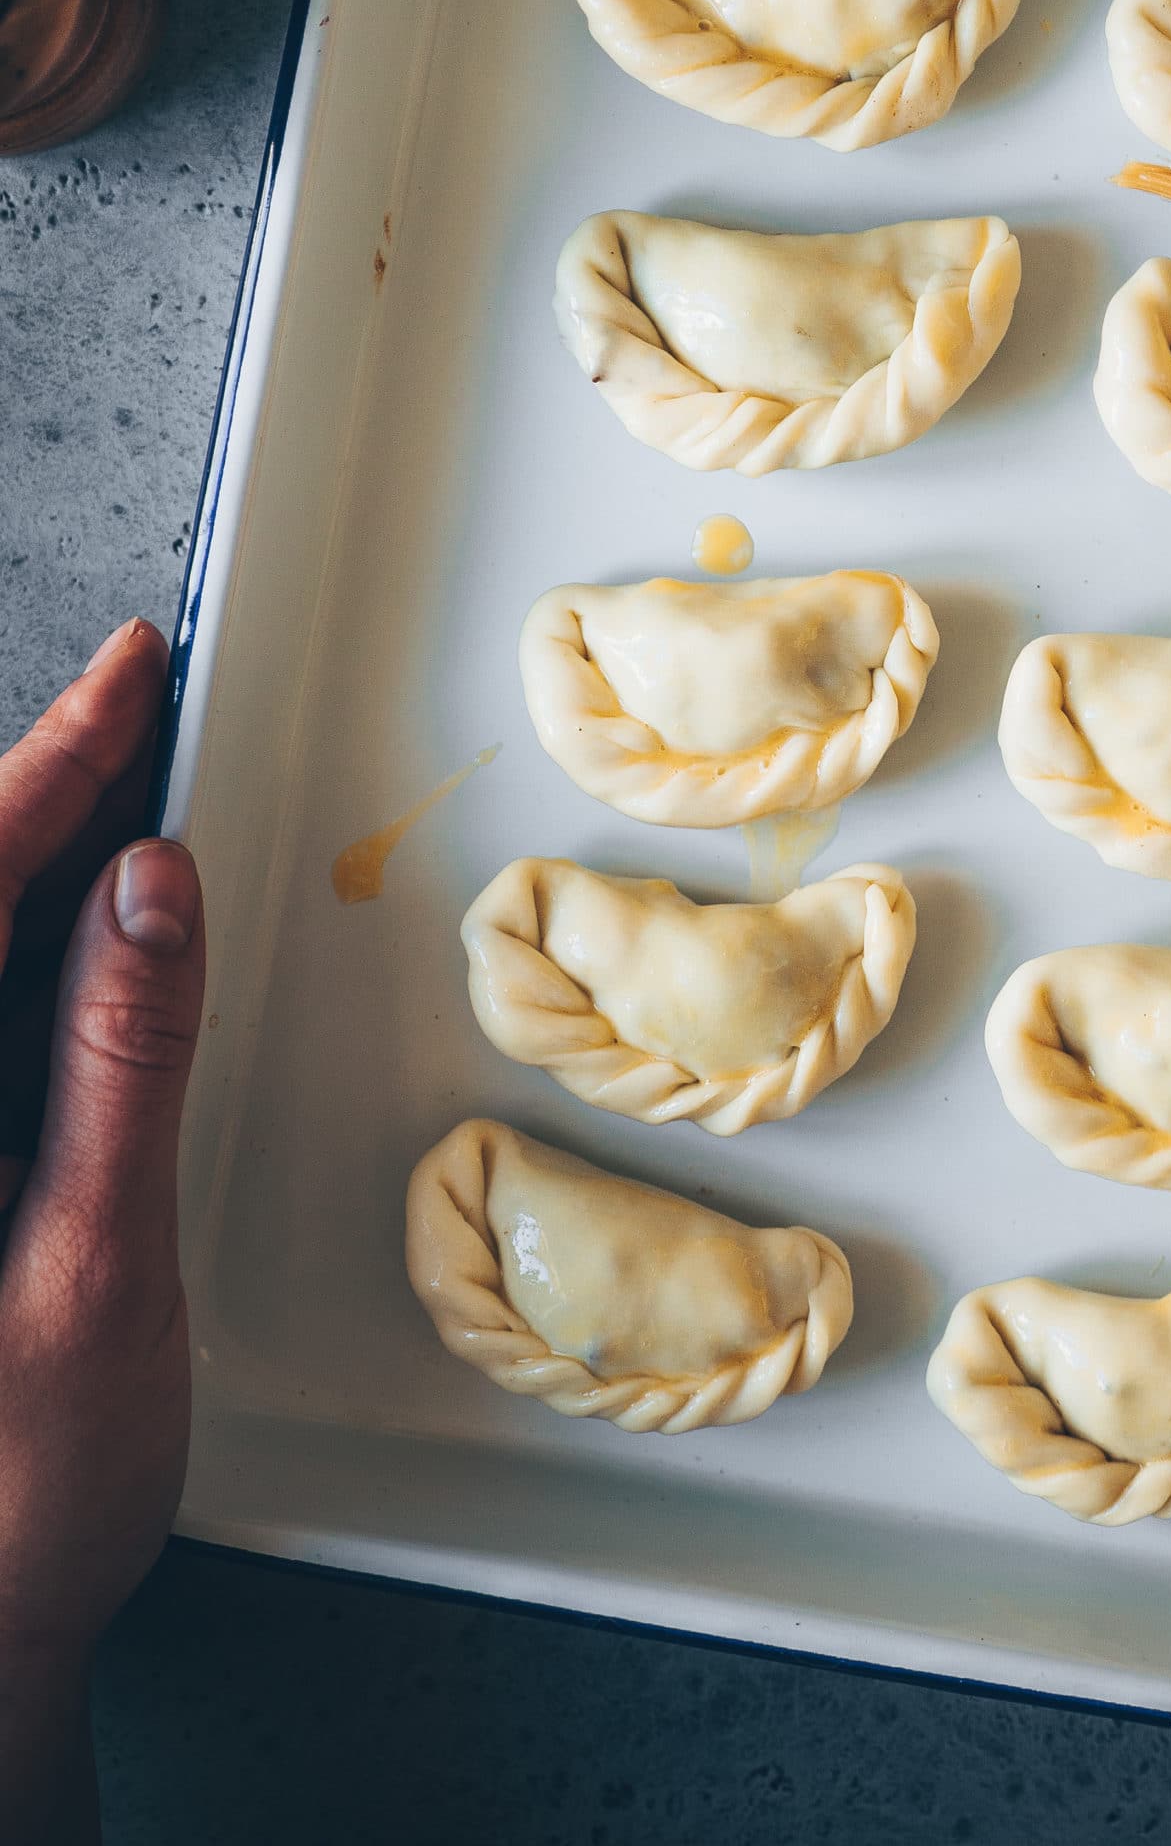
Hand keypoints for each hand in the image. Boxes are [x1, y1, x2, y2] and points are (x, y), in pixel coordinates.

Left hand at [0, 624, 204, 1845]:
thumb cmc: (11, 1499)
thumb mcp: (95, 1275)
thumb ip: (119, 1066)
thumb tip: (150, 891)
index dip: (49, 763)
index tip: (126, 677)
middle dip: (32, 785)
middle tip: (130, 703)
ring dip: (18, 855)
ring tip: (111, 781)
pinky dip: (14, 942)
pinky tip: (77, 922)